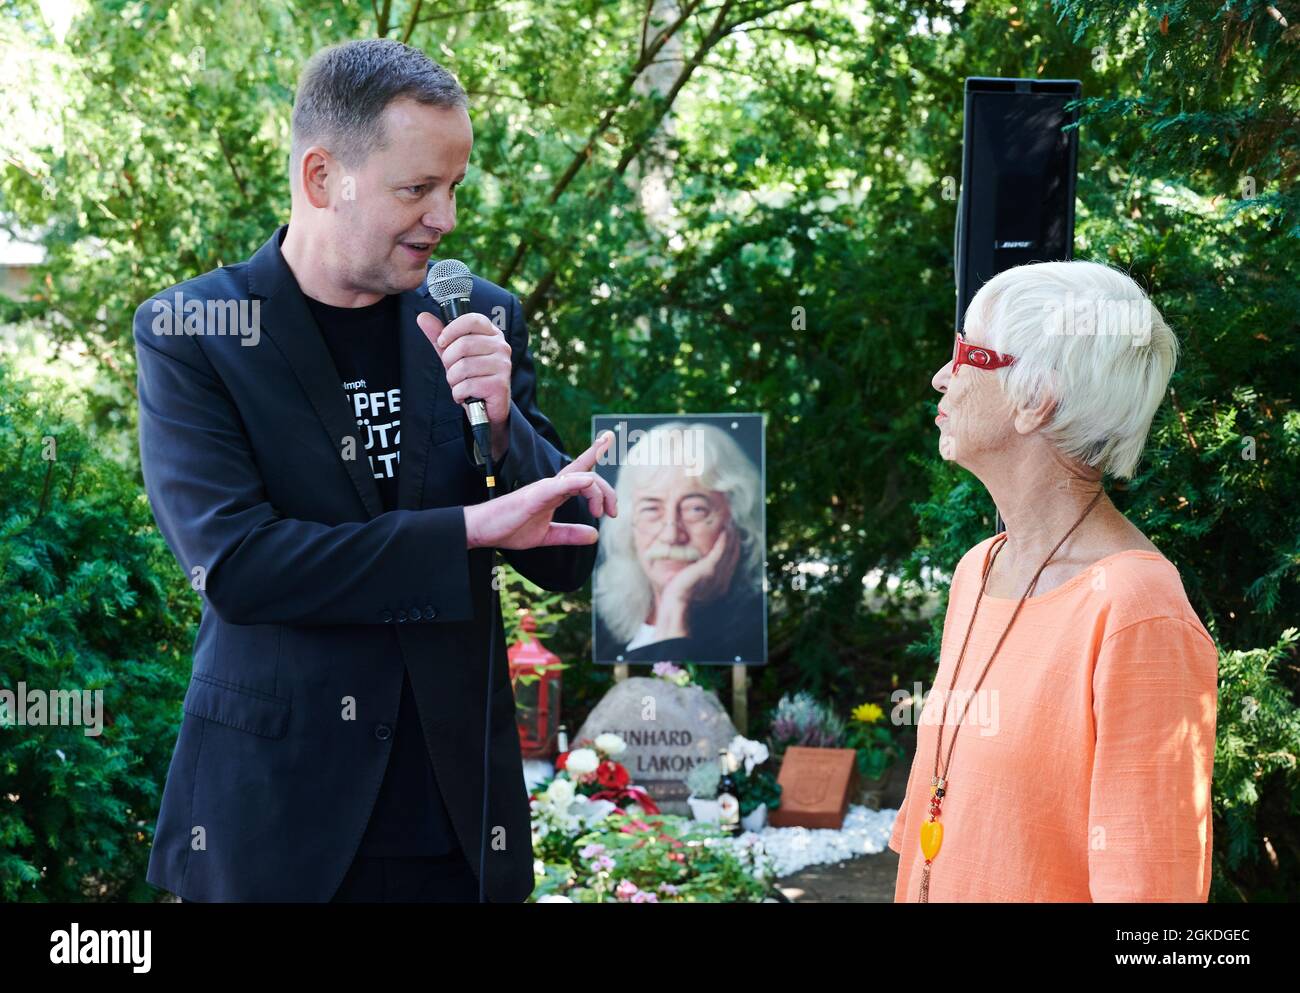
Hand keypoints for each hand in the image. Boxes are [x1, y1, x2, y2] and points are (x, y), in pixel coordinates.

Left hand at [417, 310, 511, 459]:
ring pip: (463, 367)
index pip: (472, 320)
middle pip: (464, 345)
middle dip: (449, 361)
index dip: (452, 330)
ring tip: (459, 384)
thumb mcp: (453, 354)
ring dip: (453, 380)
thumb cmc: (472, 377)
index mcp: (492, 334)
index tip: (442, 342)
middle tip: (452, 371)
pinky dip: (459, 393)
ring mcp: (503, 366)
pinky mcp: (500, 385)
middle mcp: (501, 347)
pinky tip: (465, 395)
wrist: (487, 408)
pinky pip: (467, 385)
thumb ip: (439, 336)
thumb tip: (422, 317)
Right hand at [464, 432, 617, 549]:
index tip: (609, 439)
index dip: (594, 453)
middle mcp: (552, 485)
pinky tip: (589, 482)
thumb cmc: (509, 528)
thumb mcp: (547, 535)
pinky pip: (560, 485)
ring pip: (580, 479)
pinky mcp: (534, 495)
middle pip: (589, 477)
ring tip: (600, 513)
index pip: (580, 470)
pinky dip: (577, 482)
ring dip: (598, 493)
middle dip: (608, 492)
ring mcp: (544, 488)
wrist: (482, 531)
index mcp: (555, 492)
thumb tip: (594, 535)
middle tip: (613, 513)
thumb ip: (570, 533)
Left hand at [652, 524, 741, 639]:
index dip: (732, 550)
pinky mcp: (710, 569)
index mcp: (720, 586)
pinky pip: (720, 551)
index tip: (731, 538)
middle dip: (734, 541)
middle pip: (733, 556)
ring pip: (729, 552)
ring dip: (731, 537)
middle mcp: (723, 580)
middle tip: (733, 527)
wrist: (676, 604)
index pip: (730, 564)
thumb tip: (695, 569)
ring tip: (731, 525)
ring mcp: (717, 575)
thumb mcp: (693, 587)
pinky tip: (725, 531)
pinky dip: (724, 540)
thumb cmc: (679, 597)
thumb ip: (698, 578)